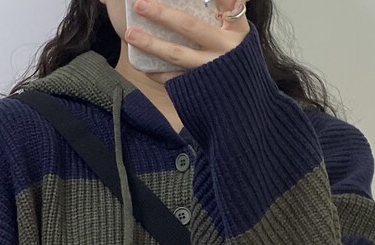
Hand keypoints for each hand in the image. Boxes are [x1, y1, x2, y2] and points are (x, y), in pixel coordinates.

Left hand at [125, 0, 250, 83]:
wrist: (244, 104)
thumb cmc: (239, 59)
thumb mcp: (241, 34)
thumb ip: (230, 9)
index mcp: (235, 33)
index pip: (224, 6)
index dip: (213, 0)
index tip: (178, 0)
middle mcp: (222, 51)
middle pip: (189, 27)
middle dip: (163, 15)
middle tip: (140, 4)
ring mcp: (208, 71)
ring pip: (177, 55)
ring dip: (151, 44)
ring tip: (130, 34)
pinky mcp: (198, 89)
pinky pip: (173, 79)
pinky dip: (156, 72)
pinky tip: (142, 63)